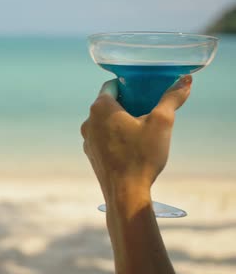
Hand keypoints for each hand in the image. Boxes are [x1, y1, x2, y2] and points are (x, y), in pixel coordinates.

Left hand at [81, 75, 191, 208]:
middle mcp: (88, 121)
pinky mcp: (91, 154)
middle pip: (108, 103)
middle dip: (127, 103)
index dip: (129, 84)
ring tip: (142, 128)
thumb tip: (185, 80)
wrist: (126, 193)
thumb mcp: (162, 123)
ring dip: (121, 121)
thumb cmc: (141, 156)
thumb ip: (172, 98)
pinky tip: (132, 145)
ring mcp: (87, 139)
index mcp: (100, 108)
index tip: (144, 89)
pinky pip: (103, 138)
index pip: (112, 85)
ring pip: (105, 122)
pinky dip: (116, 136)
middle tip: (148, 108)